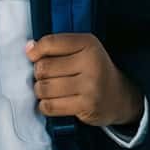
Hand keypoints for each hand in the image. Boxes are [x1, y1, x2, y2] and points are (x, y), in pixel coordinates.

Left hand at [25, 33, 142, 128]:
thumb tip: (29, 49)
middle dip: (39, 74)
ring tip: (50, 90)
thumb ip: (55, 47)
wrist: (120, 97)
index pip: (50, 43)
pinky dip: (45, 105)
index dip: (35, 52)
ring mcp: (90, 85)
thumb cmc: (94, 71)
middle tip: (46, 77)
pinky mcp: (86, 106)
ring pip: (44, 88)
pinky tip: (52, 102)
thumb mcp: (81, 50)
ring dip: (41, 91)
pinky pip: (50, 106)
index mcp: (88, 44)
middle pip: (43, 68)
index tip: (33, 57)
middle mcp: (91, 63)